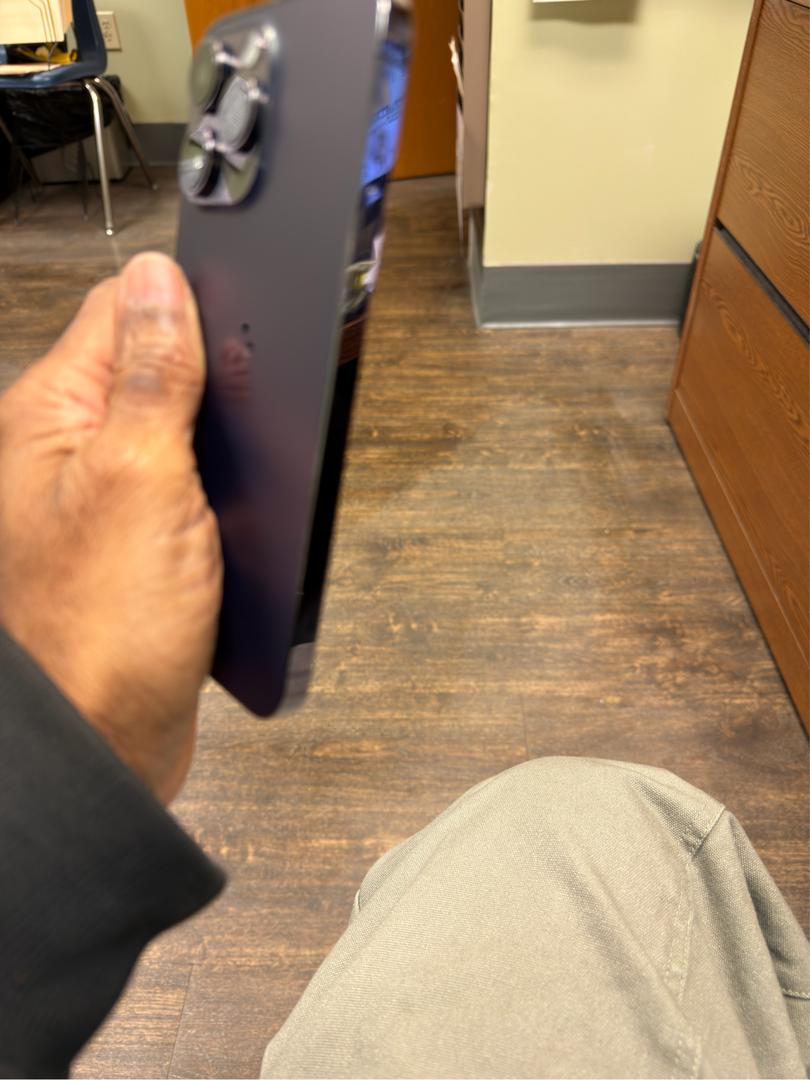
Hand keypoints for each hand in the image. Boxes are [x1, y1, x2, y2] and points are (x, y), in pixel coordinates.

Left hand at [0, 253, 221, 803]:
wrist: (107, 739)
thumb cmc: (104, 630)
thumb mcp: (142, 479)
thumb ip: (152, 375)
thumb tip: (160, 279)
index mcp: (50, 414)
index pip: (119, 306)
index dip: (183, 299)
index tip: (240, 314)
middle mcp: (65, 449)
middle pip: (147, 364)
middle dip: (209, 375)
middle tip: (248, 406)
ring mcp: (98, 495)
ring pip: (171, 426)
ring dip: (216, 435)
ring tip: (240, 462)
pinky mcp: (131, 539)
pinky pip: (179, 484)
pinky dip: (214, 487)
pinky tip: (231, 506)